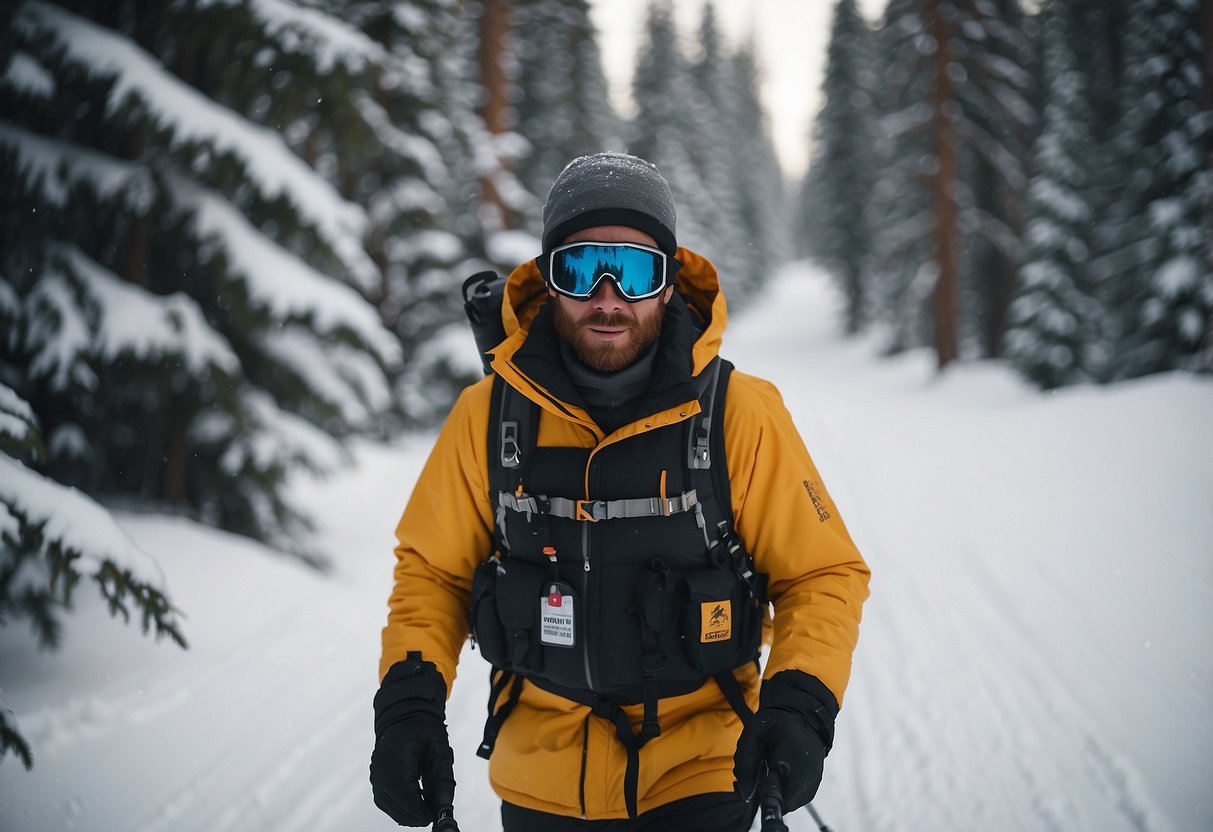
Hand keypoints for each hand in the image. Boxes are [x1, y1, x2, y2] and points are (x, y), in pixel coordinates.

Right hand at [370, 713, 455, 825]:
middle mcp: (380, 773)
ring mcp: (376, 779)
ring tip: (429, 799)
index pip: (408, 800)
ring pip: (394, 811)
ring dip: (412, 812)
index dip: (424, 812)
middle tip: (437, 809)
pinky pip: (389, 804)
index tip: (438, 815)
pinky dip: (404, 806)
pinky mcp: (377, 783)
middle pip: (400, 810)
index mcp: (396, 762)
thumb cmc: (422, 729)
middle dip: (420, 815)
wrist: (402, 716)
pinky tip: (418, 796)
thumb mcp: (440, 750)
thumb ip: (443, 779)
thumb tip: (445, 808)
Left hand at [733, 670, 836, 812]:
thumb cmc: (777, 724)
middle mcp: (805, 778)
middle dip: (763, 791)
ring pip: (785, 803)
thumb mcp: (754, 735)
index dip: (755, 791)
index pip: (770, 796)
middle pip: (776, 802)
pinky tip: (781, 771)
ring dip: (774, 791)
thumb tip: (745, 795)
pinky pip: (794, 799)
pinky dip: (784, 790)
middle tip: (759, 769)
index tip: (749, 780)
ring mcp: (812, 784)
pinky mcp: (813, 787)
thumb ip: (745, 763)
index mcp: (789, 763)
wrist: (805, 716)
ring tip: (771, 767)